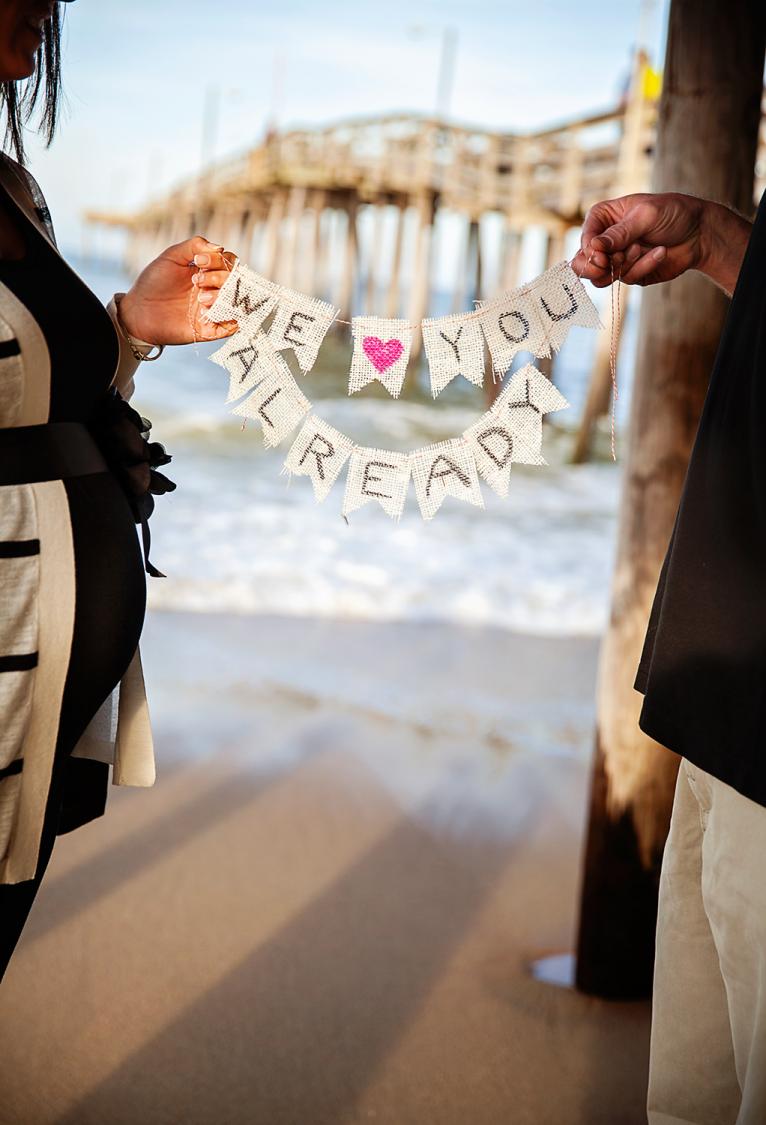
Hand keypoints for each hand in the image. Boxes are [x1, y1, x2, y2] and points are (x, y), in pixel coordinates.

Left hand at [117, 235, 238, 345]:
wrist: (138, 312)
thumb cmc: (153, 283)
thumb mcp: (171, 257)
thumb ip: (194, 246)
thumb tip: (219, 248)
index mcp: (207, 272)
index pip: (229, 263)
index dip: (220, 260)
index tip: (199, 261)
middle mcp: (214, 290)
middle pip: (236, 281)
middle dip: (220, 278)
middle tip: (197, 282)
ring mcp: (213, 310)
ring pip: (236, 303)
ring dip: (222, 297)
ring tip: (201, 298)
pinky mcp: (210, 330)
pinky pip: (232, 327)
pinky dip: (224, 318)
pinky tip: (204, 313)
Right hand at [571, 192, 751, 295]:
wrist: (699, 233)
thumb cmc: (673, 214)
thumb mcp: (646, 216)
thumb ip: (619, 233)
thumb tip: (593, 247)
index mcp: (604, 217)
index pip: (585, 238)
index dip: (589, 251)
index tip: (602, 257)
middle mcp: (606, 239)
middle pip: (583, 262)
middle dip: (595, 267)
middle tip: (608, 265)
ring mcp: (617, 258)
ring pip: (601, 277)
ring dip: (623, 266)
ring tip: (640, 250)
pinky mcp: (631, 273)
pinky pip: (627, 279)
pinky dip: (643, 267)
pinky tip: (660, 253)